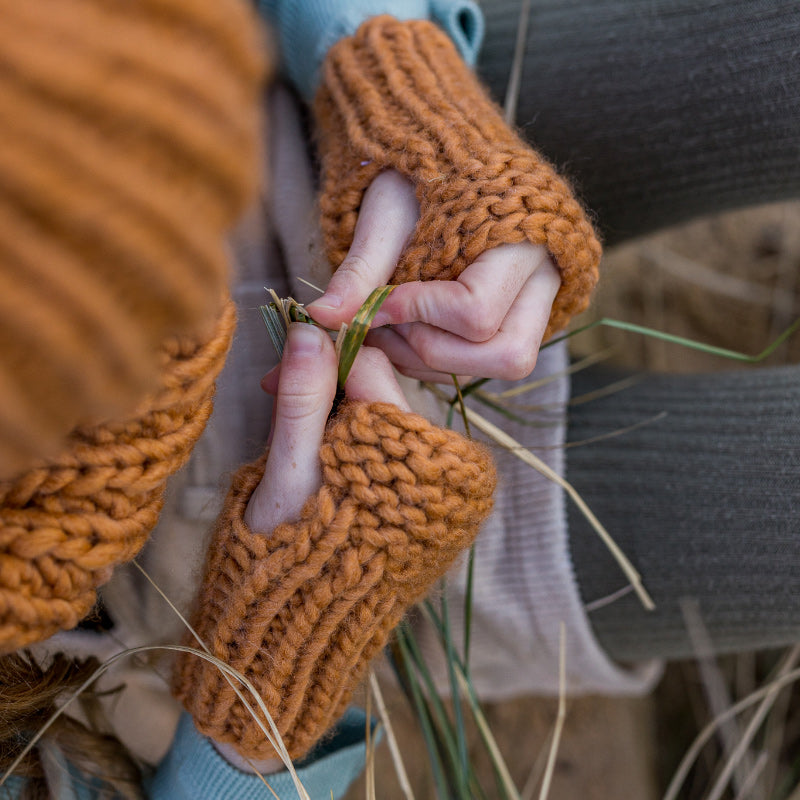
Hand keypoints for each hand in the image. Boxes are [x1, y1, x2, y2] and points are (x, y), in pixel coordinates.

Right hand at [215, 322, 409, 773]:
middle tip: (276, 402)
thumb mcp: (288, 474)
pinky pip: (399, 459)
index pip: (373, 370)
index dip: (324, 359)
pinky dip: (361, 451)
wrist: (299, 642)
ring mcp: (445, 497)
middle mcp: (445, 473)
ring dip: (342, 422)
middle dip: (331, 392)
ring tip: (296, 447)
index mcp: (413, 456)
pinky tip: (324, 468)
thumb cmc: (283, 560)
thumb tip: (310, 331)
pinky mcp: (434, 515)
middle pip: (385, 396)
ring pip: (390, 425)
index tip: (280, 368)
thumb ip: (304, 400)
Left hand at [306, 170, 560, 382]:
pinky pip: (479, 367)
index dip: (418, 314)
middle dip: (431, 349)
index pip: (476, 311)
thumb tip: (322, 318)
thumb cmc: (416, 180)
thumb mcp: (385, 216)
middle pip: (505, 356)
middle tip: (387, 322)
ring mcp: (537, 308)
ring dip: (428, 359)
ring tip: (389, 325)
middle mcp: (543, 280)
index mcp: (521, 239)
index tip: (380, 300)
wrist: (440, 164)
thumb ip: (359, 270)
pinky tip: (403, 330)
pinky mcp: (515, 326)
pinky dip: (432, 359)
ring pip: (496, 368)